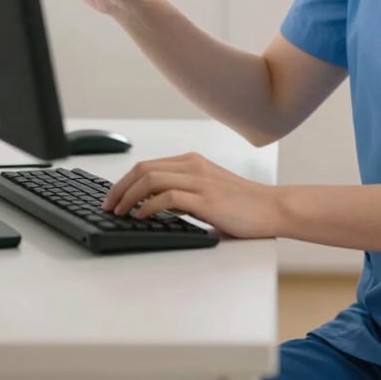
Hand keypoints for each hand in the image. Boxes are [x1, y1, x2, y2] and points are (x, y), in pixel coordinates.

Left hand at [101, 152, 281, 238]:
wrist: (272, 207)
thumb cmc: (242, 204)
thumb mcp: (208, 191)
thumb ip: (183, 192)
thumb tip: (151, 205)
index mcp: (192, 161)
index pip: (147, 165)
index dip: (124, 181)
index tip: (112, 197)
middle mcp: (193, 166)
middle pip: (143, 169)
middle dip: (119, 188)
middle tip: (108, 206)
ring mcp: (200, 181)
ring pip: (151, 179)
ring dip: (128, 196)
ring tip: (119, 213)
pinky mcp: (206, 199)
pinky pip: (168, 197)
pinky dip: (148, 206)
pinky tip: (141, 217)